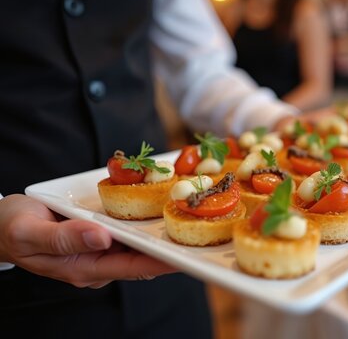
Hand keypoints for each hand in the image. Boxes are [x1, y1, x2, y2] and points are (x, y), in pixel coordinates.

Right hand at [0, 194, 175, 287]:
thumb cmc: (11, 228)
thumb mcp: (30, 232)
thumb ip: (65, 238)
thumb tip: (102, 237)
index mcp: (85, 268)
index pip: (133, 267)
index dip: (162, 261)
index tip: (188, 254)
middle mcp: (98, 261)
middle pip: (143, 257)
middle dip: (170, 246)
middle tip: (201, 230)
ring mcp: (100, 249)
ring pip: (138, 243)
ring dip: (161, 232)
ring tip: (191, 217)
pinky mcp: (100, 235)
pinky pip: (128, 231)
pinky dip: (144, 221)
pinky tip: (161, 207)